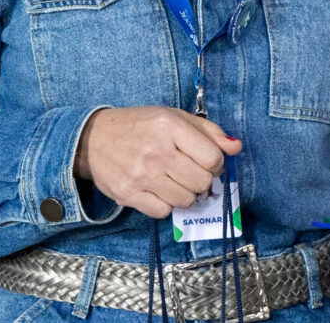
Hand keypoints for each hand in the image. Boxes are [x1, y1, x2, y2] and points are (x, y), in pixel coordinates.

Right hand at [73, 106, 241, 218]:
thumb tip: (235, 147)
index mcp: (169, 126)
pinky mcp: (128, 194)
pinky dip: (165, 205)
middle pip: (202, 182)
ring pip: (185, 200)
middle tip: (189, 172)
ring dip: (185, 194)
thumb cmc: (140, 126)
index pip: (213, 158)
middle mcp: (156, 150)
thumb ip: (208, 132)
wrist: (94, 138)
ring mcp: (141, 174)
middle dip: (201, 180)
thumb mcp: (174, 117)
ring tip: (173, 181)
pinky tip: (157, 190)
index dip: (215, 163)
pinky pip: (163, 212)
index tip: (204, 161)